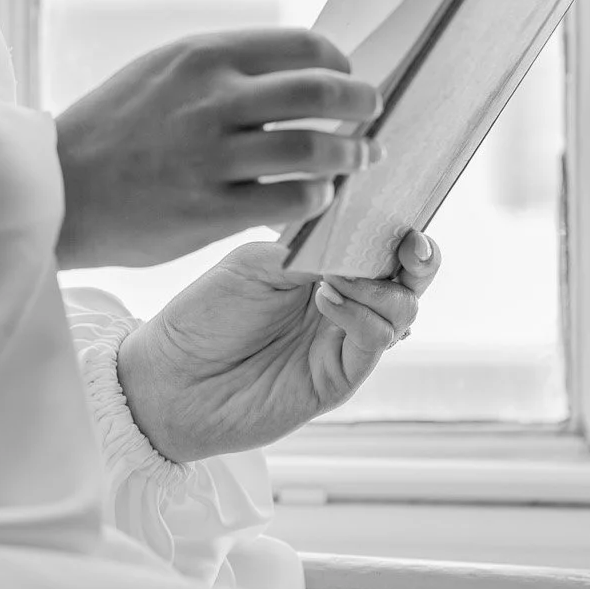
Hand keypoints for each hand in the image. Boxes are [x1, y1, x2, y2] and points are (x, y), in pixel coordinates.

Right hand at [52, 29, 382, 270]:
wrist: (58, 187)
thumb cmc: (116, 126)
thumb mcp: (164, 69)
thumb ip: (225, 65)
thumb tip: (300, 67)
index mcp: (204, 56)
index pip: (305, 47)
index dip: (341, 64)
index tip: (348, 79)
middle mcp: (210, 100)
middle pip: (321, 92)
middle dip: (361, 105)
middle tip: (371, 118)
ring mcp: (210, 157)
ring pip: (314, 149)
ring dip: (350, 155)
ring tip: (356, 161)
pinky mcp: (208, 210)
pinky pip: (290, 201)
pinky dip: (317, 198)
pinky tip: (318, 198)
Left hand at [113, 228, 441, 464]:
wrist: (169, 379)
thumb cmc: (205, 316)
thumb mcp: (255, 265)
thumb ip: (310, 252)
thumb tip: (358, 244)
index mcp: (326, 269)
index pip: (382, 245)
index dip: (403, 228)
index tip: (406, 209)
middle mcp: (345, 305)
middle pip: (409, 280)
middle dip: (420, 258)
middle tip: (408, 244)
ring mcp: (344, 342)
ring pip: (402, 311)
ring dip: (380, 286)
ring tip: (338, 276)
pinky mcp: (338, 379)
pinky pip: (373, 341)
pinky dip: (360, 315)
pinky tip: (325, 298)